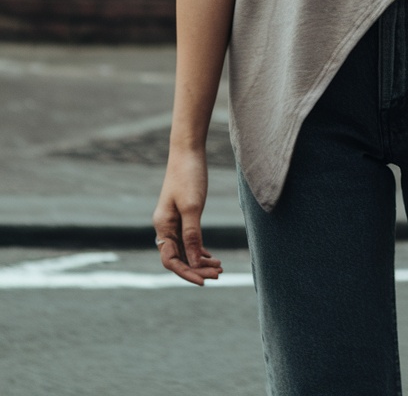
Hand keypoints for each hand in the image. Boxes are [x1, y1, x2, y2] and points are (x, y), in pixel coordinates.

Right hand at [152, 147, 222, 285]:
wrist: (188, 150)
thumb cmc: (189, 176)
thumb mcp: (192, 208)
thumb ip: (192, 236)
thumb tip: (195, 263)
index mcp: (163, 226)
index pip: (171, 261)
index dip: (187, 273)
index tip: (205, 281)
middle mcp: (165, 226)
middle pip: (179, 258)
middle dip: (197, 269)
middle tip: (219, 274)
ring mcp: (173, 220)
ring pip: (185, 250)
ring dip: (200, 261)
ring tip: (220, 268)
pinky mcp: (183, 214)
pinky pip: (188, 239)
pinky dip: (200, 249)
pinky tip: (211, 256)